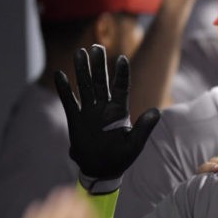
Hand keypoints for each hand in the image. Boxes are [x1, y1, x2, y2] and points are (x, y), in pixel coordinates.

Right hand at [55, 45, 159, 182]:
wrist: (101, 171)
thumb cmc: (121, 158)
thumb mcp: (135, 144)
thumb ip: (144, 127)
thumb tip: (157, 111)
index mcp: (119, 112)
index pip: (121, 88)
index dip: (121, 74)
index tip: (122, 59)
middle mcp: (104, 108)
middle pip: (101, 82)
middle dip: (99, 65)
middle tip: (96, 47)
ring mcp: (89, 112)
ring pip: (85, 87)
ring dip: (82, 71)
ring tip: (79, 52)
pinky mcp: (76, 120)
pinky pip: (69, 101)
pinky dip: (64, 89)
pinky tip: (60, 74)